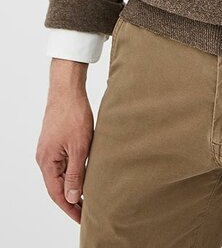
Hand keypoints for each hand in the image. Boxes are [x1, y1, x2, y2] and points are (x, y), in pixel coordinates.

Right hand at [36, 59, 93, 223]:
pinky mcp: (55, 141)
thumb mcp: (79, 147)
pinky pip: (63, 163)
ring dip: (74, 186)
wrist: (67, 89)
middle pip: (58, 187)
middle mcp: (44, 158)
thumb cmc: (73, 115)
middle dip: (72, 200)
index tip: (83, 218)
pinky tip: (85, 174)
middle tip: (89, 211)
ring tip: (90, 196)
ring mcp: (49, 150)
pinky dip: (73, 172)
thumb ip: (76, 174)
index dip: (70, 208)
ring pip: (61, 175)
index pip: (57, 194)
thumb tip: (73, 198)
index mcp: (47, 162)